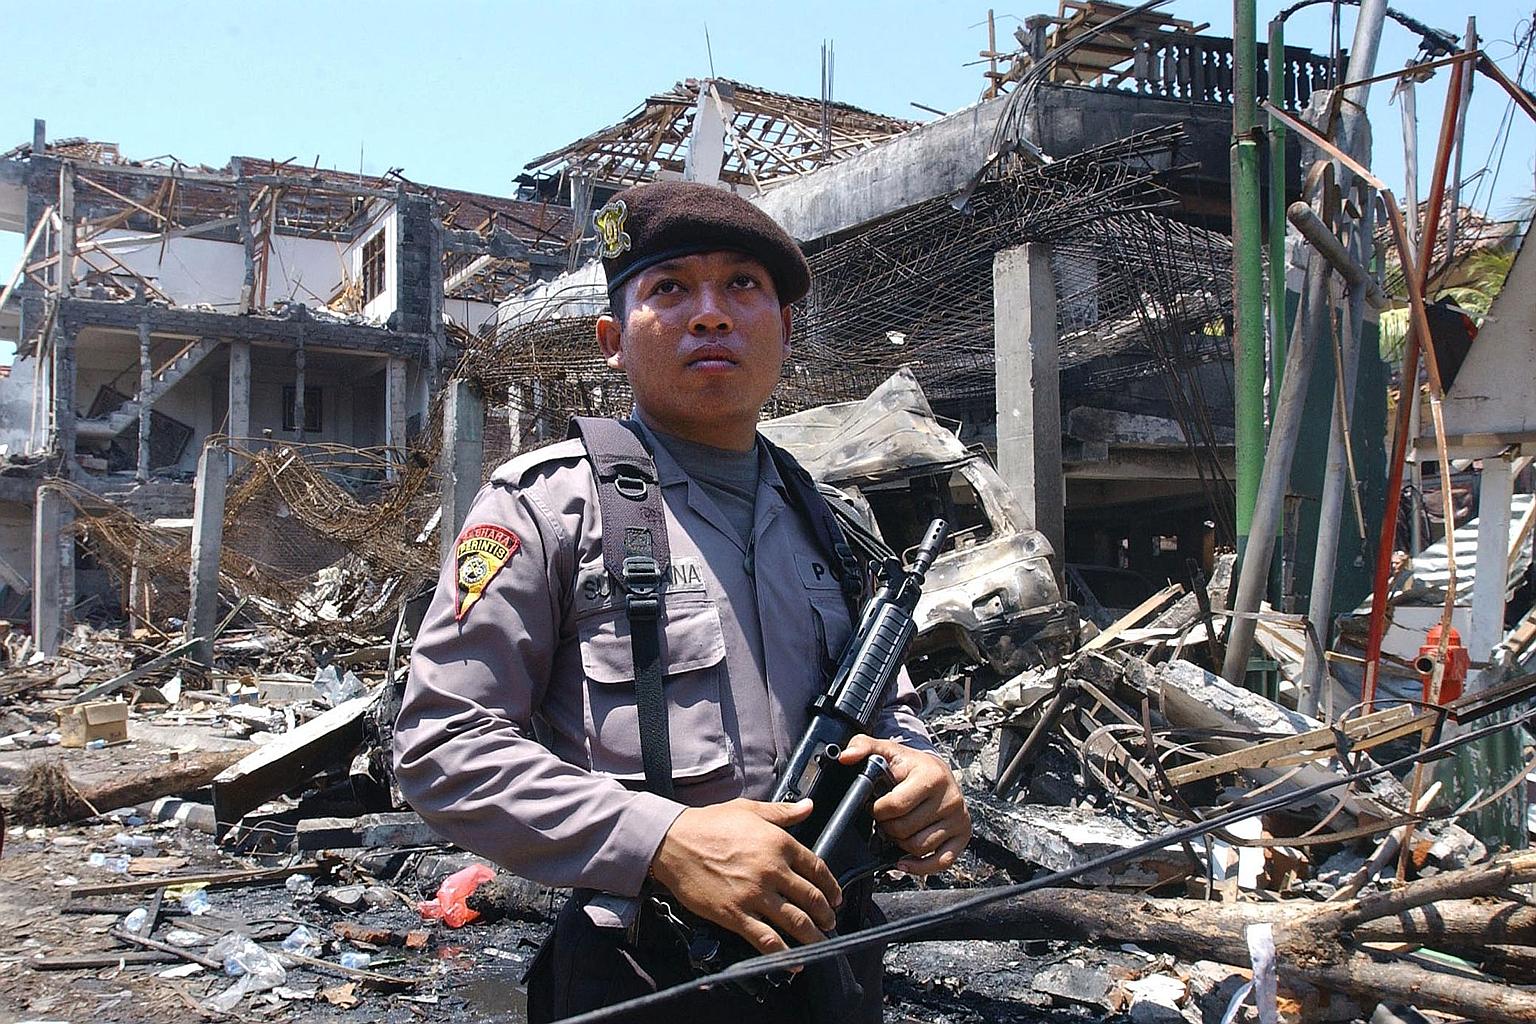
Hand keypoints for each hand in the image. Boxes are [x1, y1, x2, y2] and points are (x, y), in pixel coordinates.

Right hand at [648, 797, 841, 956]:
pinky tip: (794, 962)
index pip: (818, 868)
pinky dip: (784, 954)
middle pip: (812, 898)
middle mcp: (772, 870)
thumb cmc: (709, 824)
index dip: (832, 887)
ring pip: (796, 922)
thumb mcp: (749, 810)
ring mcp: (754, 895)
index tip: (835, 896)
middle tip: (830, 922)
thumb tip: (808, 807)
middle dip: (826, 915)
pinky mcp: (735, 915)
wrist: (673, 842)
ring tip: (821, 943)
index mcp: (779, 843)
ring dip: (814, 937)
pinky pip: (766, 940)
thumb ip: (783, 812)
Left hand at [838, 736, 969, 874]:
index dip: (878, 810)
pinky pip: (940, 862)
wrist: (938, 772)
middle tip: (885, 819)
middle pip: (906, 830)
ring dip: (901, 844)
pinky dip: (920, 867)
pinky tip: (904, 861)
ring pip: (919, 847)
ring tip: (897, 829)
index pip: (896, 805)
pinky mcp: (963, 835)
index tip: (875, 805)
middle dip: (888, 827)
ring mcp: (958, 819)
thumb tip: (845, 756)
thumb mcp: (888, 750)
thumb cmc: (911, 765)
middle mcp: (950, 798)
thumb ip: (863, 746)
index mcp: (931, 776)